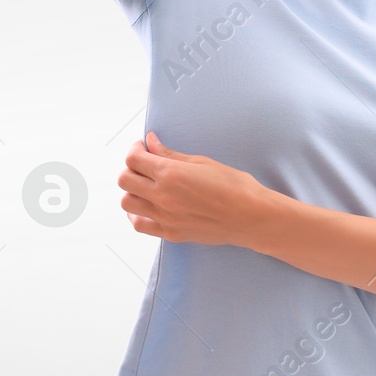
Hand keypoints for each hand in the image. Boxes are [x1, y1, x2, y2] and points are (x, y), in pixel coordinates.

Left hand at [118, 131, 271, 247]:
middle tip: (145, 165)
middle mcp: (163, 196)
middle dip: (132, 168)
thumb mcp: (202, 162)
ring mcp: (165, 218)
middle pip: (124, 179)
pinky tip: (148, 206)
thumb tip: (150, 142)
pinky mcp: (170, 233)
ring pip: (127, 202)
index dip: (135, 149)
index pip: (133, 159)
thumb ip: (170, 154)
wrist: (251, 217)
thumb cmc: (233, 185)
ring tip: (147, 186)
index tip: (144, 147)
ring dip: (132, 191)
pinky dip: (137, 214)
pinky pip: (139, 225)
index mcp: (171, 175)